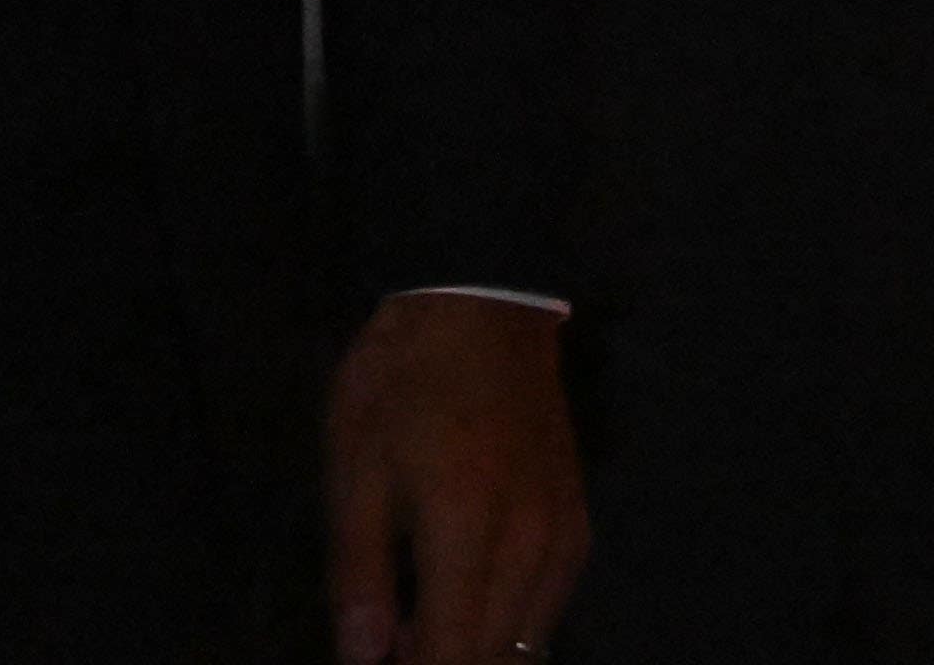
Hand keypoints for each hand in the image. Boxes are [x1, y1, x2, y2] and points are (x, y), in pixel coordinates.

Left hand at [323, 290, 587, 663]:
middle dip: (439, 664)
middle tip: (387, 647)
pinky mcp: (577, 526)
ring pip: (526, 645)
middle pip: (493, 660)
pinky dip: (506, 626)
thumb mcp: (355, 465)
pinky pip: (547, 610)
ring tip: (417, 628)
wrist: (482, 304)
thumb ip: (360, 570)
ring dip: (474, 652)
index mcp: (465, 529)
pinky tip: (463, 601)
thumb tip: (363, 658)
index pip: (448, 656)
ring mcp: (563, 539)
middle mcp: (529, 547)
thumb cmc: (401, 378)